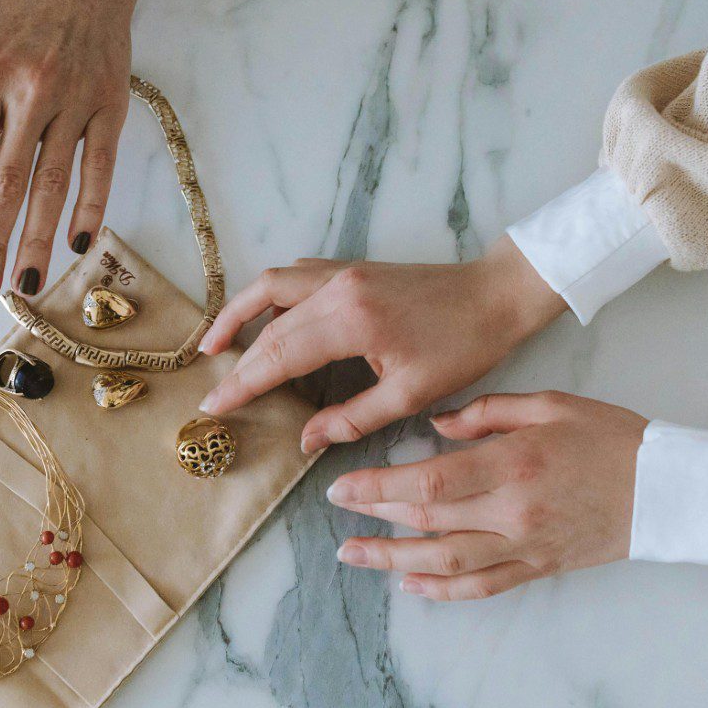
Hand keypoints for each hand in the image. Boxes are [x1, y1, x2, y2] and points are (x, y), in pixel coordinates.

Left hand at [0, 0, 177, 298]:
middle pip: (6, 183)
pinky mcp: (112, 104)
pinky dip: (91, 206)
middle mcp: (26, 92)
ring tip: (27, 281)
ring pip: (52, 182)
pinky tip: (78, 242)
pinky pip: (101, 165)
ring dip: (38, 237)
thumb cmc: (20, 8)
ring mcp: (73, 99)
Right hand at [198, 236, 568, 451]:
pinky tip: (262, 316)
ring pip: (271, 285)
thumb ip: (352, 419)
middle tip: (212, 390)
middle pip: (268, 323)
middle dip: (236, 359)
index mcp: (352, 322)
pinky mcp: (351, 266)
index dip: (243, 383)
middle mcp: (338, 288)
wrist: (495, 295)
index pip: (279, 354)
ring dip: (239, 313)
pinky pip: (294, 274)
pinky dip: (268, 294)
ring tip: (214, 343)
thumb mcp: (411, 395)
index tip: (215, 405)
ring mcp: (342, 271)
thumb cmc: (463, 347)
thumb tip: (306, 441)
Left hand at [327, 392, 645, 599]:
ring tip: (353, 555)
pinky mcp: (540, 567)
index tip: (342, 484)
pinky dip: (443, 591)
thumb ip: (485, 410)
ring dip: (393, 560)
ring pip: (447, 562)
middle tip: (337, 510)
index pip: (428, 483)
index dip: (378, 487)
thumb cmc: (610, 435)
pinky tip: (409, 584)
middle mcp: (513, 511)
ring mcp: (526, 545)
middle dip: (374, 517)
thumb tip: (435, 424)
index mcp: (512, 463)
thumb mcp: (549, 402)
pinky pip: (484, 587)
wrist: (670, 488)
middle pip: (428, 522)